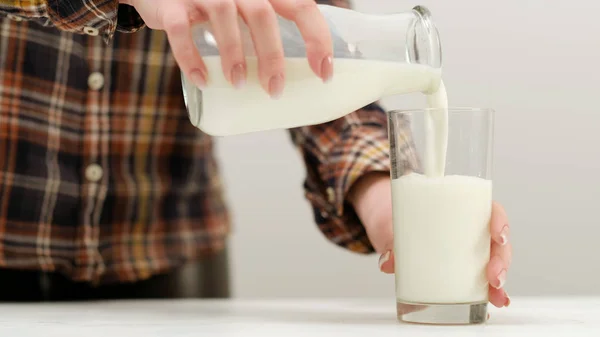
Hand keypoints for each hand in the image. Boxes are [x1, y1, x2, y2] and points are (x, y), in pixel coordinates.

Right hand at [122, 0, 333, 96]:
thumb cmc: (215, 9)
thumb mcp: (248, 12)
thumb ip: (269, 33)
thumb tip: (291, 82)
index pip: (302, 7)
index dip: (317, 39)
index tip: (324, 73)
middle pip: (263, 15)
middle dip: (273, 57)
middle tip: (274, 90)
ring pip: (224, 17)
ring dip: (235, 55)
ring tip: (240, 85)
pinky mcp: (171, 5)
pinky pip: (181, 30)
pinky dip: (191, 57)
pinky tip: (202, 80)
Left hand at [348, 173, 511, 308]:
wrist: (387, 223)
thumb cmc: (398, 216)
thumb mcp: (392, 223)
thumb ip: (390, 240)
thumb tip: (388, 261)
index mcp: (460, 207)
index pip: (490, 209)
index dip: (499, 222)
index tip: (497, 236)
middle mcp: (469, 228)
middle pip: (496, 241)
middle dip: (501, 261)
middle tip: (493, 276)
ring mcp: (467, 249)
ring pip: (493, 261)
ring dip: (499, 280)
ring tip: (496, 295)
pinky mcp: (461, 268)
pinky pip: (480, 279)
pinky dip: (488, 292)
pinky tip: (492, 302)